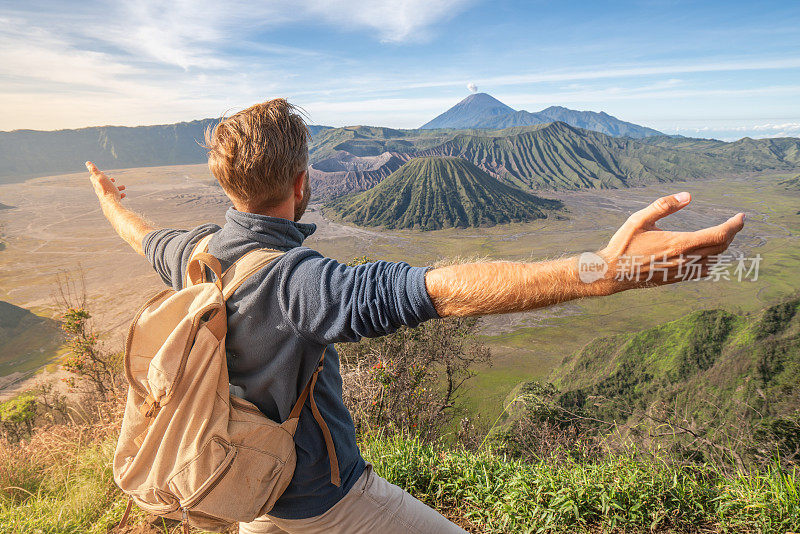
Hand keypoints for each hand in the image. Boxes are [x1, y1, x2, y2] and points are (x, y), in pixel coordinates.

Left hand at [86, 161, 125, 203]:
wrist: (111, 205)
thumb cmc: (107, 190)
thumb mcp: (100, 177)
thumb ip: (94, 170)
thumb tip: (87, 162)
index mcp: (97, 184)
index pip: (94, 178)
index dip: (98, 174)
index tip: (102, 172)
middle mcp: (100, 191)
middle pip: (102, 185)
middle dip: (108, 181)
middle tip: (113, 179)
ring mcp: (106, 197)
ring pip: (111, 191)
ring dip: (117, 187)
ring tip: (123, 187)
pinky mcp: (111, 202)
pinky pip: (115, 197)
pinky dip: (120, 194)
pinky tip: (124, 194)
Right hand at [599, 192, 744, 291]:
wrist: (612, 273)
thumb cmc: (623, 244)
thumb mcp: (639, 219)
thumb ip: (664, 206)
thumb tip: (688, 196)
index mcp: (679, 243)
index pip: (719, 235)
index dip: (734, 225)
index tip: (741, 217)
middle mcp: (685, 259)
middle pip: (721, 247)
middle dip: (731, 234)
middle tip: (733, 223)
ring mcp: (682, 271)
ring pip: (714, 260)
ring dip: (722, 248)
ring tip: (721, 236)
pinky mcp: (676, 279)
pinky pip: (703, 271)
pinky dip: (711, 261)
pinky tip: (707, 255)